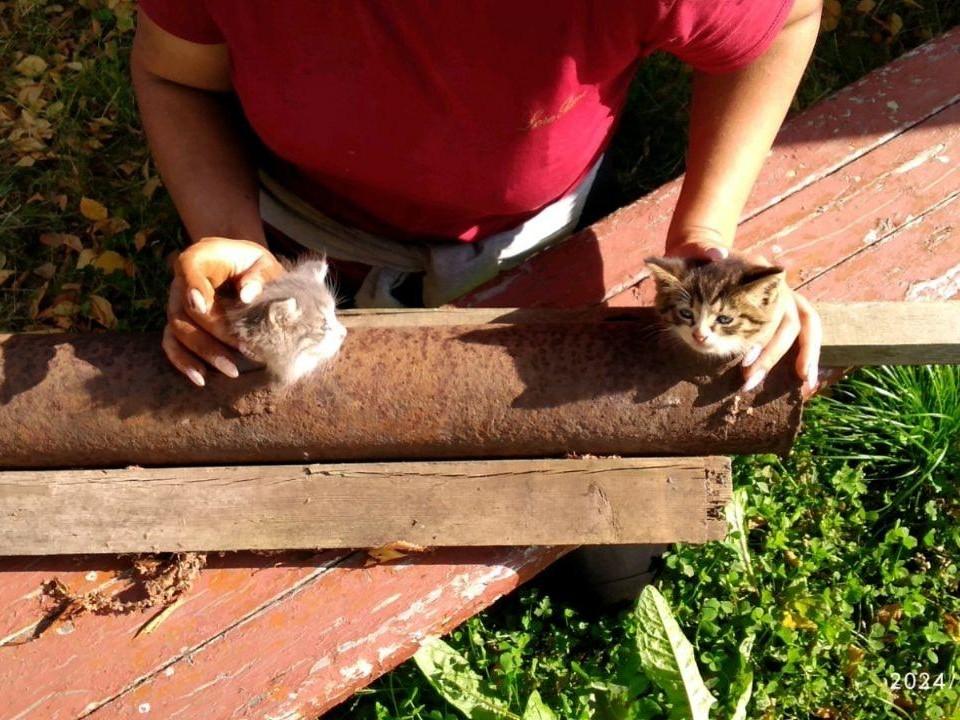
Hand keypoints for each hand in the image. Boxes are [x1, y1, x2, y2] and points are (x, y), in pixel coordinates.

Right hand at [163, 237, 283, 385]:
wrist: (244, 269)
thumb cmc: (254, 265)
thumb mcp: (264, 264)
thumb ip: (260, 275)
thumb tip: (247, 295)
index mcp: (200, 257)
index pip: (188, 267)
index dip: (192, 287)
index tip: (202, 306)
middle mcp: (181, 281)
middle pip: (185, 309)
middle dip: (213, 333)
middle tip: (243, 350)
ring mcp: (176, 304)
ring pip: (177, 330)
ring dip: (203, 352)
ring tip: (232, 370)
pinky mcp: (178, 324)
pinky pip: (171, 343)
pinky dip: (183, 362)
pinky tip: (201, 379)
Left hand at [668, 239, 822, 398]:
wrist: (709, 257)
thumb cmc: (704, 260)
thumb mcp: (700, 254)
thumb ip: (705, 253)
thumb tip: (716, 253)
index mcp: (763, 273)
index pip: (772, 306)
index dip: (763, 336)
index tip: (745, 359)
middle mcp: (779, 288)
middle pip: (787, 323)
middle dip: (772, 355)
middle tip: (749, 379)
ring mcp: (784, 301)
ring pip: (801, 330)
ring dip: (799, 358)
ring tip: (793, 387)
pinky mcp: (782, 314)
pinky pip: (802, 336)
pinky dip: (807, 358)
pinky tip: (808, 384)